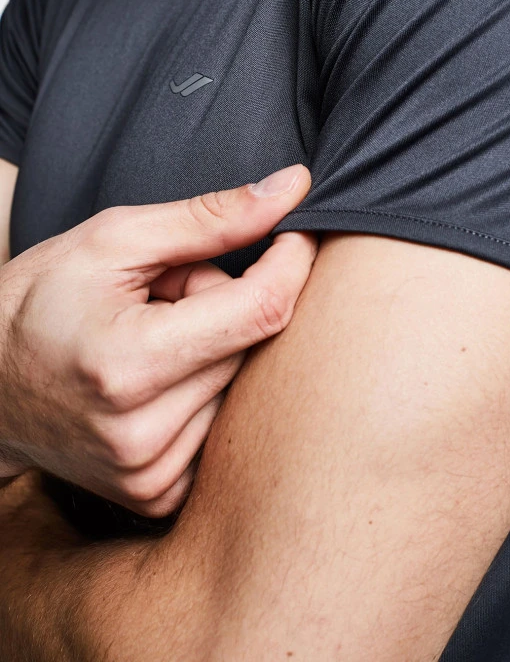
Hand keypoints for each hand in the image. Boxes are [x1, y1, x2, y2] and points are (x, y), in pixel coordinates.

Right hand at [0, 164, 317, 516]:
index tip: (297, 233)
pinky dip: (203, 391)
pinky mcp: (157, 495)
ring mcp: (150, 475)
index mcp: (128, 363)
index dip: (291, 263)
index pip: (259, 310)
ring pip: (241, 384)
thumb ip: (210, 218)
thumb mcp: (114, 239)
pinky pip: (222, 424)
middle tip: (167, 294)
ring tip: (150, 339)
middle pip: (250, 345)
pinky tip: (156, 381)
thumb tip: (294, 188)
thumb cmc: (40, 299)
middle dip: (226, 303)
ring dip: (214, 349)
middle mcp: (142, 435)